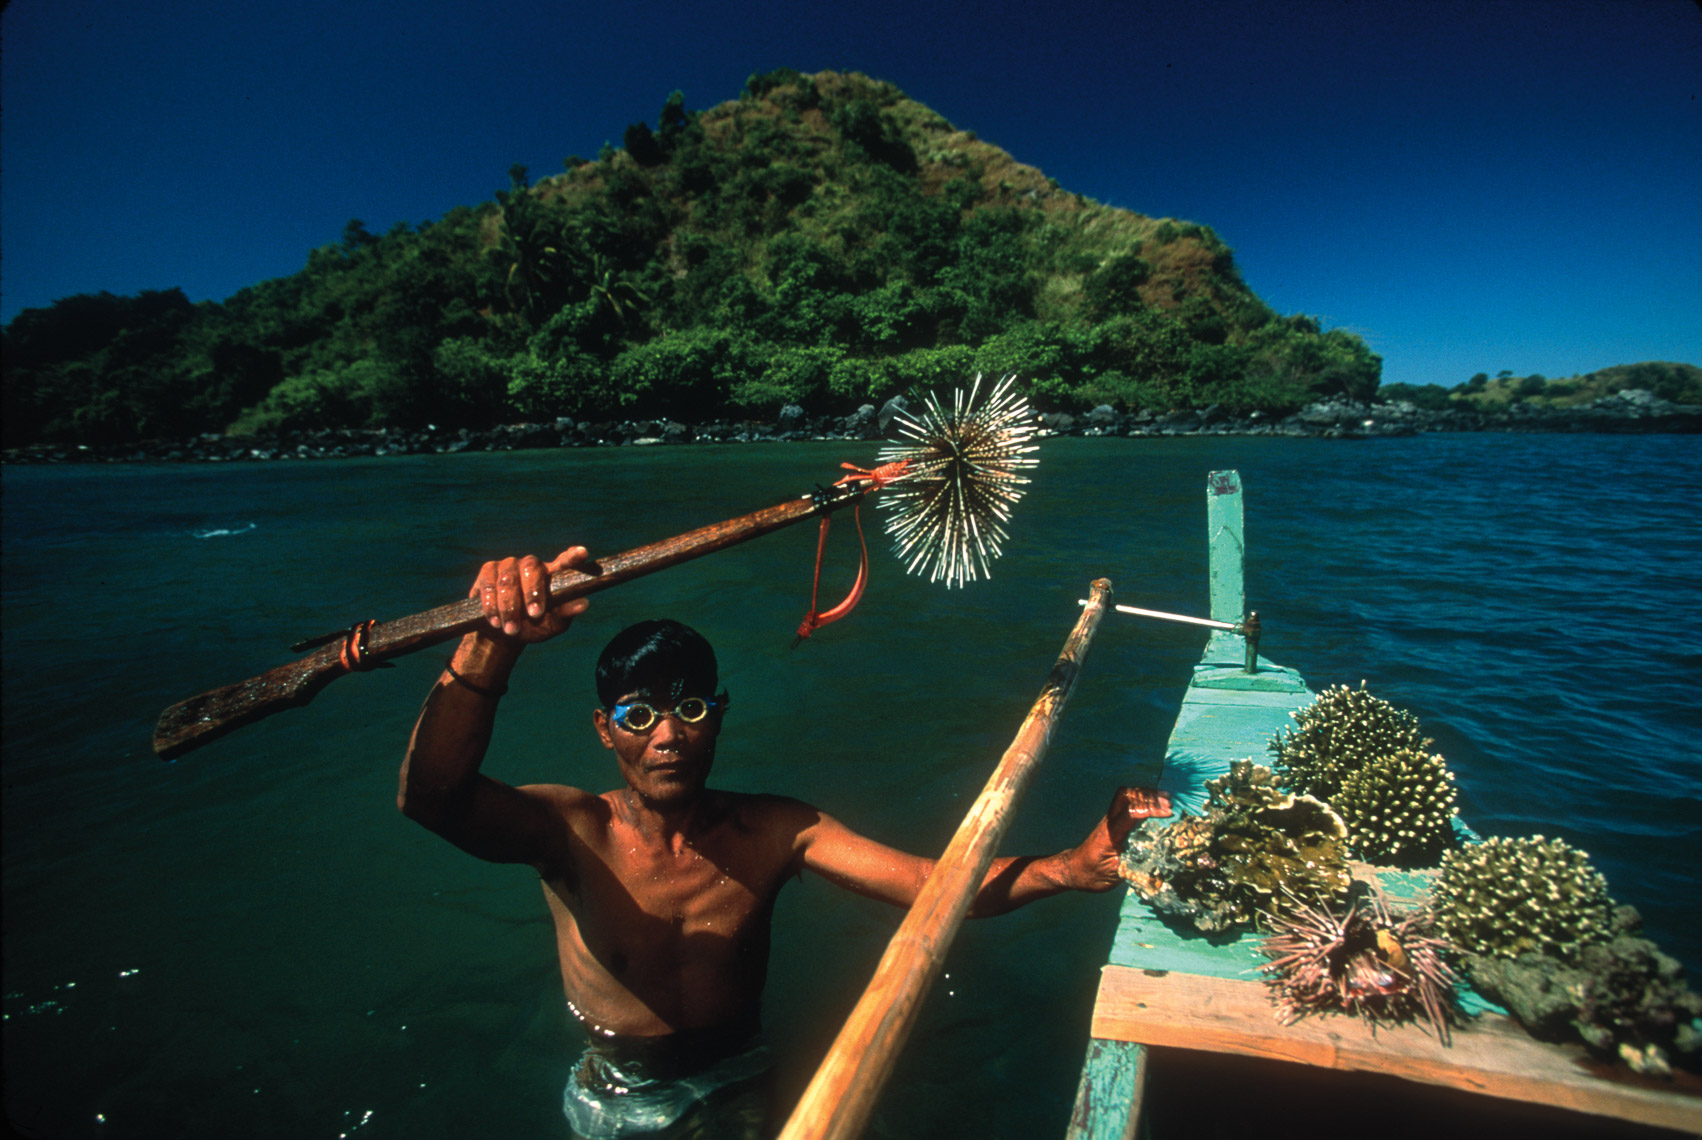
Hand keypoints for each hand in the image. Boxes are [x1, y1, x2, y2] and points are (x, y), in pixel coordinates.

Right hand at [472, 547, 591, 641]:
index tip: (582, 553)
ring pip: (508, 579)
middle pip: (532, 567)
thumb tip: (583, 604)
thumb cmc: (534, 626)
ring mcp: (509, 565)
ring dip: (509, 607)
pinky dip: (491, 604)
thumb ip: (565, 612)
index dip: (572, 557)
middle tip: (535, 615)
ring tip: (511, 630)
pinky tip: (495, 621)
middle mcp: (532, 566)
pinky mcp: (489, 571)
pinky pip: (488, 583)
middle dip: (532, 592)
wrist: (502, 634)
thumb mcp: (552, 624)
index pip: (565, 562)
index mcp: (553, 575)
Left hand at [1067, 786, 1171, 891]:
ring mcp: (1110, 819)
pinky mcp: (1113, 820)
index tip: (1169, 813)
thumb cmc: (1094, 874)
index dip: (1150, 810)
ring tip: (1166, 799)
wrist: (1076, 869)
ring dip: (1146, 794)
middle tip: (1169, 802)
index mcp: (1111, 834)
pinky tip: (1155, 804)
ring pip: (1125, 795)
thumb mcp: (1115, 874)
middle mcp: (1110, 822)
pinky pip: (1126, 802)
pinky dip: (1142, 799)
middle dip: (1149, 795)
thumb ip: (1135, 867)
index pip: (1130, 814)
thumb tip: (1159, 865)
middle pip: (1126, 795)